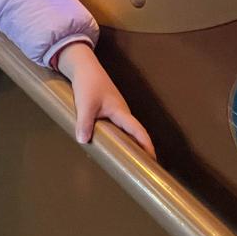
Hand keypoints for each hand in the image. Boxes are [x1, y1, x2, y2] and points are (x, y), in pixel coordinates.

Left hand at [56, 42, 154, 156]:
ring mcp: (116, 111)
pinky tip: (110, 145)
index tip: (153, 160)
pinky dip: (117, 136)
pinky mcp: (108, 109)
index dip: (146, 145)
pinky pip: (116, 126)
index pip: (138, 131)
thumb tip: (84, 141)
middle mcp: (122, 112)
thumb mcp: (85, 104)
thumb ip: (84, 123)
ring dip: (128, 143)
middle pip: (134, 133)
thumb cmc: (88, 84)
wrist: (83, 68)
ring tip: (127, 161)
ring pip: (125, 130)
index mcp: (121, 112)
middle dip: (140, 148)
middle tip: (142, 167)